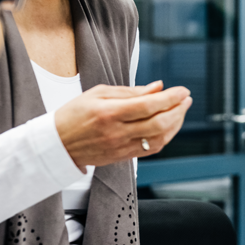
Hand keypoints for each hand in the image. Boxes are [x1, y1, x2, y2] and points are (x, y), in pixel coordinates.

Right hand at [53, 81, 191, 169]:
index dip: (170, 98)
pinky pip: (151, 149)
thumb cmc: (74, 115)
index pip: (148, 105)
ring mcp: (121, 147)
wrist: (57, 144)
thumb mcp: (98, 94)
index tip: (182, 90)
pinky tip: (169, 126)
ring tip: (180, 110)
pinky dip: (165, 137)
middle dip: (178, 110)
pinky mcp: (123, 157)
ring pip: (159, 138)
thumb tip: (157, 87)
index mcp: (109, 113)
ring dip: (175, 124)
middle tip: (186, 99)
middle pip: (159, 124)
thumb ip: (130, 91)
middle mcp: (117, 132)